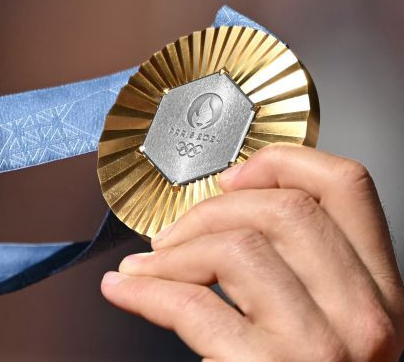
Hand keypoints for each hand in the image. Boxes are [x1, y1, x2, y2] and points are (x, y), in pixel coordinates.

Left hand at [100, 144, 403, 360]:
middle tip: (172, 237)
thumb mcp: (333, 328)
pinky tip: (127, 291)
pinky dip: (144, 291)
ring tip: (146, 271)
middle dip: (208, 210)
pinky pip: (194, 305)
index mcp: (383, 297)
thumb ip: (307, 274)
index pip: (349, 188)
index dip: (282, 162)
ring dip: (171, 253)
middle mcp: (366, 318)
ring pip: (236, 248)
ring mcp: (322, 348)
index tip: (232, 177)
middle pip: (283, 209)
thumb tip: (229, 209)